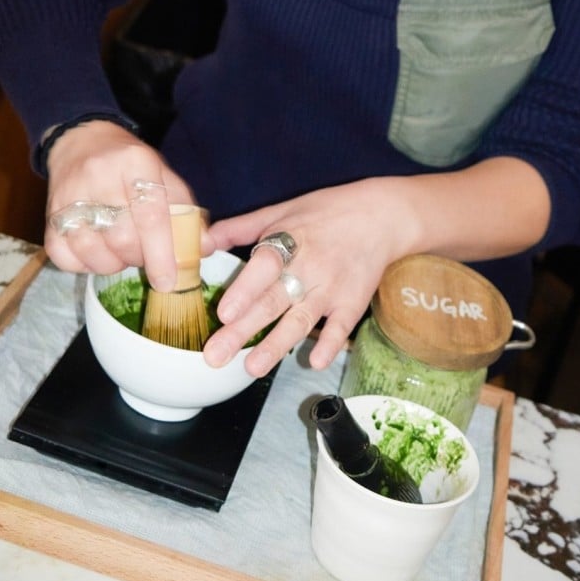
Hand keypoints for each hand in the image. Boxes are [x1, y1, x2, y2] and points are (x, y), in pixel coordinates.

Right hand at [43, 121, 201, 289]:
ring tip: (121, 249)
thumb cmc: (131, 167)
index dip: (162, 253)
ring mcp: (69, 196)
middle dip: (140, 258)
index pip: (150, 215)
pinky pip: (65, 257)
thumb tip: (204, 249)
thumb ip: (187, 213)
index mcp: (136, 162)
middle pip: (123, 238)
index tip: (169, 281)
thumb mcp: (165, 178)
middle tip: (144, 252)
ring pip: (94, 252)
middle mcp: (99, 176)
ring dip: (114, 263)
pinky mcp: (48, 215)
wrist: (82, 142)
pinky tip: (97, 251)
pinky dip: (85, 265)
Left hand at [204, 177, 421, 376]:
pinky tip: (314, 362)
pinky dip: (329, 345)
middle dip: (243, 331)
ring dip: (277, 345)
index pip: (265, 267)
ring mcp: (332, 288)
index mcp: (289, 242)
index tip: (223, 314)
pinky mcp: (353, 303)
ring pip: (300, 320)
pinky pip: (340, 327)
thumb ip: (239, 228)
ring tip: (252, 368)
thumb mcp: (281, 212)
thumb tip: (199, 242)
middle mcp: (309, 267)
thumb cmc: (325, 213)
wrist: (380, 217)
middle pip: (273, 302)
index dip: (244, 290)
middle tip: (216, 355)